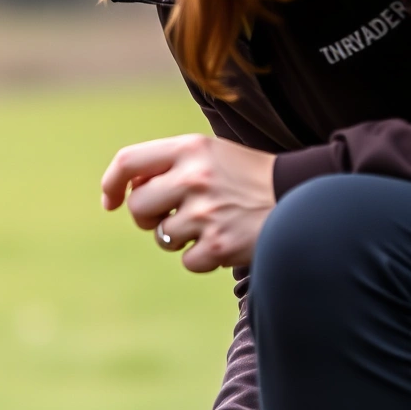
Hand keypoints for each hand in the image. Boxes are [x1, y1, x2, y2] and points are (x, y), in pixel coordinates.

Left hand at [100, 135, 276, 271]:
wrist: (300, 197)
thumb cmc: (248, 177)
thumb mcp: (212, 155)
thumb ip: (171, 165)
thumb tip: (128, 189)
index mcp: (190, 149)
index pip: (129, 161)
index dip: (112, 183)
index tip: (110, 201)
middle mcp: (194, 178)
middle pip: (138, 206)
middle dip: (148, 217)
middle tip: (172, 215)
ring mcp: (205, 213)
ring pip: (162, 237)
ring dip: (179, 238)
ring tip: (211, 224)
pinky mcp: (217, 245)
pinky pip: (187, 260)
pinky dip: (202, 257)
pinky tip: (225, 241)